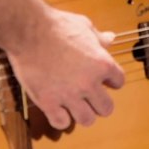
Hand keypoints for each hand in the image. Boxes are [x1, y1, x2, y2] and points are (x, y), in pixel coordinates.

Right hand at [5, 7, 125, 129]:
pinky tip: (58, 110)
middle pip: (106, 108)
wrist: (28, 31)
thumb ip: (98, 38)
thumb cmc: (57, 26)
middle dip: (100, 104)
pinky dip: (61, 119)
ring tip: (76, 107)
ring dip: (83, 114)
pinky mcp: (48, 102)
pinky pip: (61, 123)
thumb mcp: (85, 26)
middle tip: (91, 99)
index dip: (111, 81)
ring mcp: (69, 94)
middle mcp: (89, 82)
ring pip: (87, 120)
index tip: (103, 80)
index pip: (119, 82)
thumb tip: (110, 39)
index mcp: (102, 64)